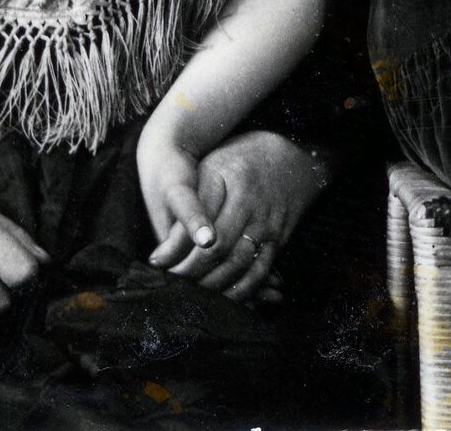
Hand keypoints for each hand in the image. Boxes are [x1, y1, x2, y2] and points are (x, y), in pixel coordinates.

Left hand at [147, 129, 326, 300]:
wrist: (293, 153)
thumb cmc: (237, 162)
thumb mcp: (210, 171)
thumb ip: (185, 212)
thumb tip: (158, 258)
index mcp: (232, 186)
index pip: (201, 233)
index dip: (177, 254)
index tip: (158, 265)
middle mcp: (253, 205)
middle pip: (218, 252)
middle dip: (192, 275)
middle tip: (172, 286)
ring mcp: (269, 224)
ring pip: (239, 266)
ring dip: (214, 286)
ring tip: (192, 294)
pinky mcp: (280, 238)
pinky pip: (260, 271)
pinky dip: (242, 289)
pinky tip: (223, 297)